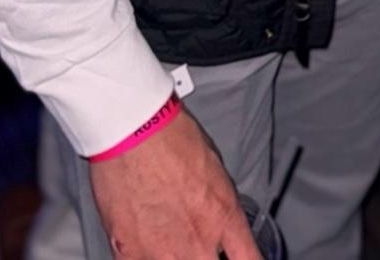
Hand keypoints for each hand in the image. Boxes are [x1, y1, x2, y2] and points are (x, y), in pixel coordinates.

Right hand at [88, 107, 261, 259]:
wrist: (134, 132)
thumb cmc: (171, 138)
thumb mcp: (213, 169)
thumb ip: (216, 204)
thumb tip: (214, 216)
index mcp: (224, 216)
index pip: (249, 259)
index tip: (240, 257)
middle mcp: (198, 241)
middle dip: (206, 253)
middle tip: (197, 237)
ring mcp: (164, 253)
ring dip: (175, 254)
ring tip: (167, 229)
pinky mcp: (130, 254)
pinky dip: (145, 255)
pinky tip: (145, 235)